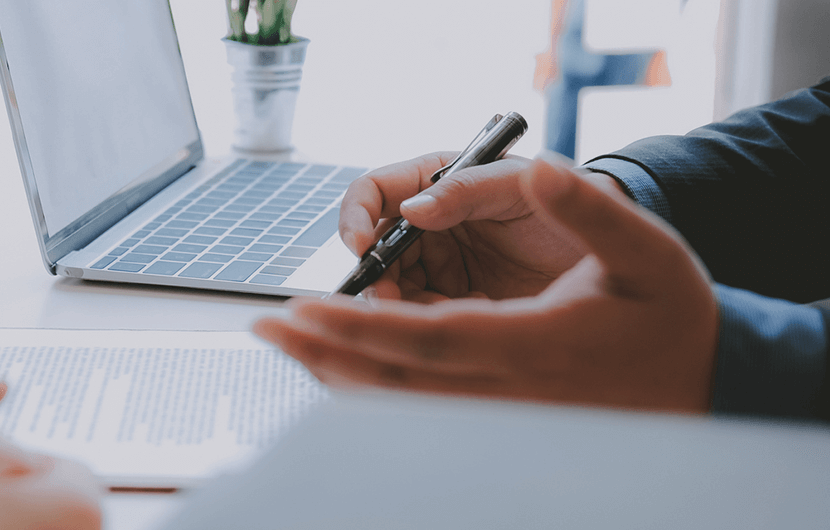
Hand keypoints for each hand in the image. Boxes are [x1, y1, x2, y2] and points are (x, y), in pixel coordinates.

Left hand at [258, 155, 718, 412]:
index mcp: (533, 346)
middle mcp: (508, 392)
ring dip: (336, 377)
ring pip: (400, 406)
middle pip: (394, 383)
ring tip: (288, 347)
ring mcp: (501, 415)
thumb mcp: (644, 248)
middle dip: (323, 355)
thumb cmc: (670, 313)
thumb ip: (587, 209)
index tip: (302, 307)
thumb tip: (538, 169)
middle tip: (266, 329)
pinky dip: (370, 392)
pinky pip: (418, 411)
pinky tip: (338, 371)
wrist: (706, 381)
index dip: (356, 325)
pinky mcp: (498, 420)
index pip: (423, 338)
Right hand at [338, 151, 623, 300]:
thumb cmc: (576, 199)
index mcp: (438, 182)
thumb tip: (412, 209)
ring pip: (392, 289)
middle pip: (374, 248)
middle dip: (373, 273)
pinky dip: (432, 328)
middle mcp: (431, 225)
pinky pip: (425, 321)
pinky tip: (463, 328)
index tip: (360, 246)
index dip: (357, 216)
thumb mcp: (521, 186)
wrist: (622, 250)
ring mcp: (441, 267)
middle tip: (387, 298)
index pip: (375, 192)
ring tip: (429, 317)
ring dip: (396, 306)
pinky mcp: (457, 304)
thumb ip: (468, 190)